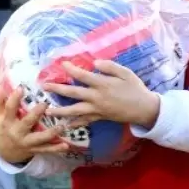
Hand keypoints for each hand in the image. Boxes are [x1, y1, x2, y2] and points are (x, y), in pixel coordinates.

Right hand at [0, 87, 68, 164]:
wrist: (6, 151)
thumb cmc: (3, 128)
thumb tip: (2, 84)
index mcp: (7, 121)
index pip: (9, 109)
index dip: (14, 98)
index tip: (21, 87)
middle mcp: (17, 132)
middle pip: (26, 123)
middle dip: (35, 114)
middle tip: (45, 104)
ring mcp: (27, 142)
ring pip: (39, 138)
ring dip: (51, 133)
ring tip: (61, 126)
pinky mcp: (35, 149)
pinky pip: (47, 149)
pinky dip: (57, 148)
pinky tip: (66, 145)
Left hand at [44, 60, 159, 127]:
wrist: (144, 108)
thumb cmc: (135, 88)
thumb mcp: (126, 73)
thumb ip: (110, 67)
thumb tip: (95, 63)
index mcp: (103, 84)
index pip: (83, 75)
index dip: (71, 69)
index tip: (62, 64)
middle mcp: (97, 97)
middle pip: (73, 93)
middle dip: (57, 89)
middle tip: (44, 86)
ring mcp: (97, 109)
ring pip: (75, 110)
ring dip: (60, 110)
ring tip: (48, 111)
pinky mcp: (100, 117)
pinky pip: (85, 121)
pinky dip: (74, 123)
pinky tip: (64, 125)